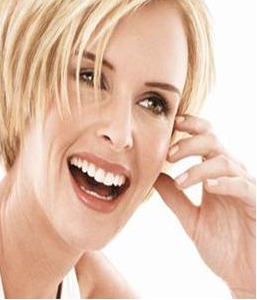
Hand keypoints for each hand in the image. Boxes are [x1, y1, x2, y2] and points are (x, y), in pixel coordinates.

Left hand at [154, 114, 255, 297]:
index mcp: (214, 174)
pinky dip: (224, 182)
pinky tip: (208, 186)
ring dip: (198, 167)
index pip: (206, 138)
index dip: (191, 126)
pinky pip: (242, 185)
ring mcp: (245, 188)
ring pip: (224, 160)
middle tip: (168, 155)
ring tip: (181, 180)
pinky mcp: (256, 204)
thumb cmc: (222, 245)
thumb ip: (174, 196)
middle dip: (188, 143)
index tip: (172, 124)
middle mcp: (231, 175)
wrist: (244, 275)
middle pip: (212, 140)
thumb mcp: (190, 218)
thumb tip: (152, 175)